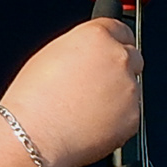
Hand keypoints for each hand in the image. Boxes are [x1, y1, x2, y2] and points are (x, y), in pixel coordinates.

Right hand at [0, 17, 142, 166]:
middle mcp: (118, 57)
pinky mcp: (133, 114)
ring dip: (117, 96)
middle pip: (131, 57)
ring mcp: (129, 86)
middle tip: (96, 87)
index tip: (113, 50)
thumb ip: (81, 47)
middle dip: (118, 69)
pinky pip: (130, 114)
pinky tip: (91, 125)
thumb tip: (89, 53)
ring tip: (85, 110)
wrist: (33, 136)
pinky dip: (117, 120)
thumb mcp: (51, 55)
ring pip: (131, 87)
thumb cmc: (32, 100)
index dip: (115, 42)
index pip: (120, 29)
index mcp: (97, 37)